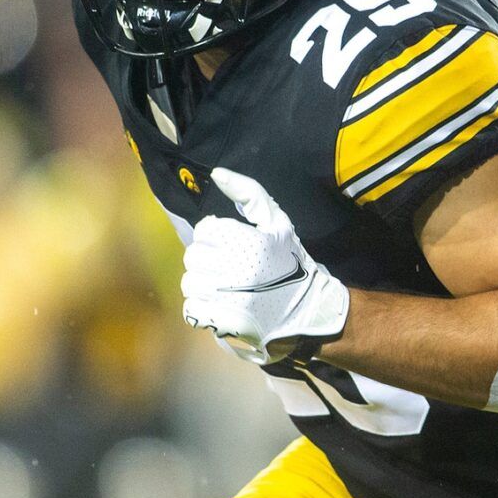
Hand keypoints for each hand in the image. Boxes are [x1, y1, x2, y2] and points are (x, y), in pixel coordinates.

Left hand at [181, 168, 349, 364]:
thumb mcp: (277, 222)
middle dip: (208, 259)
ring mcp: (228, 299)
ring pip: (189, 282)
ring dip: (203, 283)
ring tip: (223, 286)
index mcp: (249, 242)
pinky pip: (191, 308)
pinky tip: (220, 304)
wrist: (307, 311)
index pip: (205, 229)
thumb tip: (216, 173)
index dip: (216, 235)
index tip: (233, 245)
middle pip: (193, 255)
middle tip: (228, 267)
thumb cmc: (289, 262)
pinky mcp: (223, 323)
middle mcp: (236, 270)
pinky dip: (202, 307)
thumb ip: (249, 193)